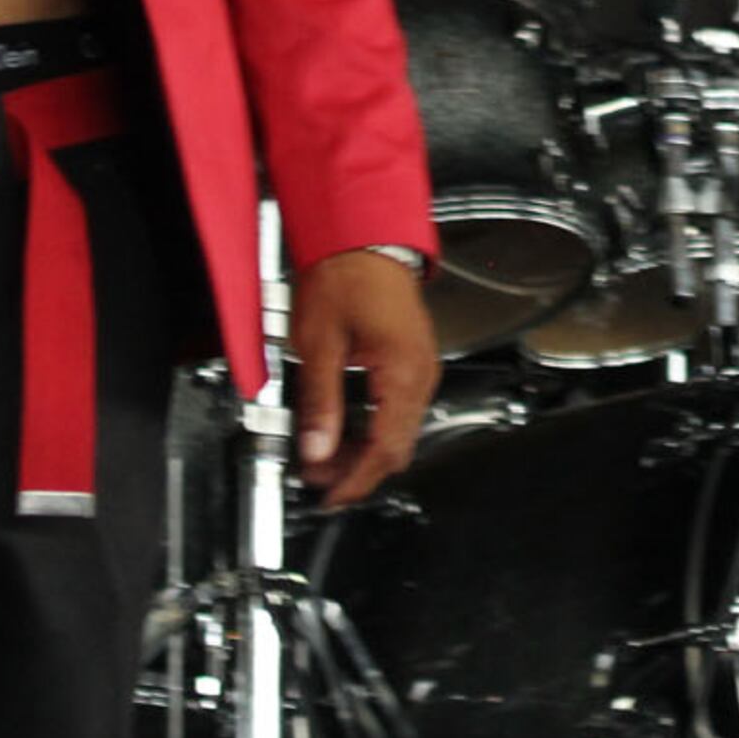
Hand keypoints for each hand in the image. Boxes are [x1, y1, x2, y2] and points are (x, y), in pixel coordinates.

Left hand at [287, 247, 437, 507]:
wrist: (365, 240)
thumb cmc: (345, 279)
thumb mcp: (319, 345)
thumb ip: (319, 404)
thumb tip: (316, 450)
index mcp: (402, 372)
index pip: (385, 449)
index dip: (356, 481)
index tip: (330, 497)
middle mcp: (421, 374)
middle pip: (397, 447)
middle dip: (359, 470)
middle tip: (319, 479)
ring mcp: (422, 367)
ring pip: (401, 431)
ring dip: (365, 450)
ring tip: (324, 455)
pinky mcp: (414, 361)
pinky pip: (401, 410)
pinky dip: (375, 428)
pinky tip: (346, 429)